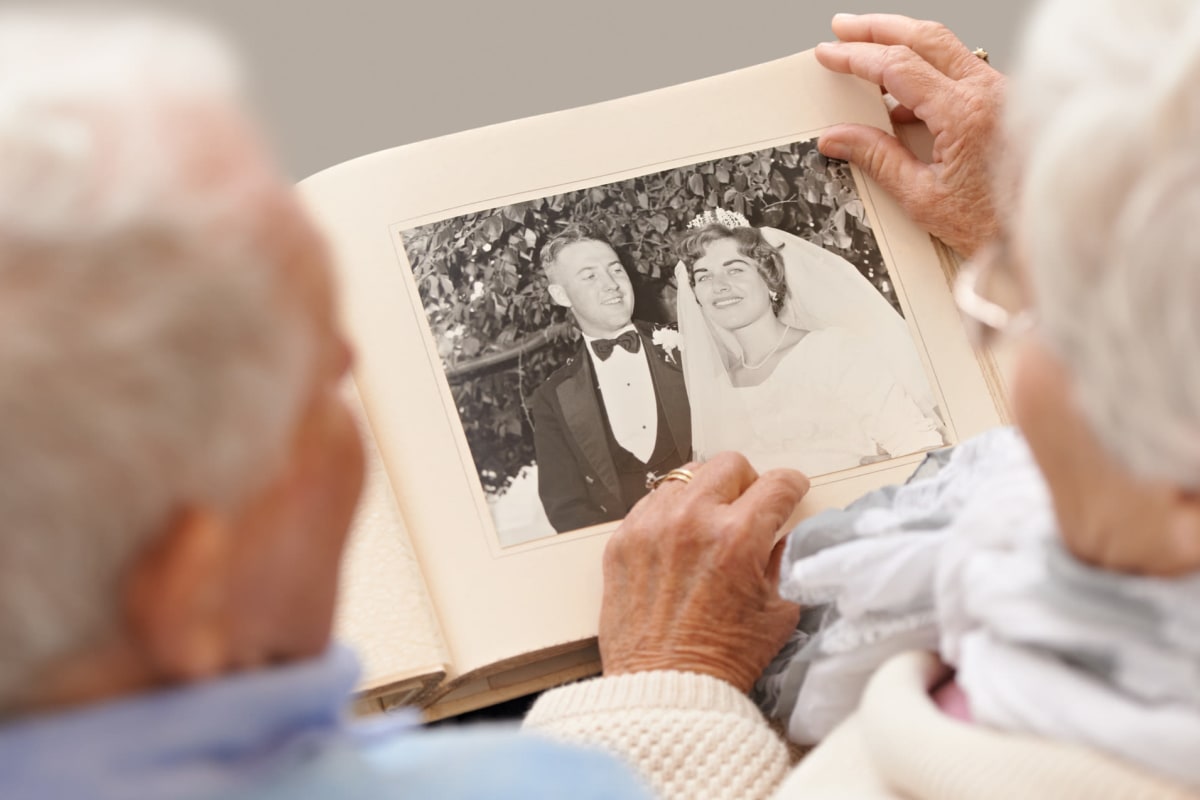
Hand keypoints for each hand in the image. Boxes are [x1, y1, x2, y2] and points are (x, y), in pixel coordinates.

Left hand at [598, 453, 808, 692]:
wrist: (665, 689)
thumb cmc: (721, 659)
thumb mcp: (778, 610)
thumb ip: (784, 561)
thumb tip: (782, 532)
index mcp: (737, 538)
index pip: (776, 484)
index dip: (792, 487)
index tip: (790, 492)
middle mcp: (691, 522)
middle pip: (729, 464)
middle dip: (748, 482)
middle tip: (749, 507)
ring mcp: (650, 527)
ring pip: (686, 476)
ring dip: (706, 494)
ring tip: (711, 525)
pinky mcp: (622, 540)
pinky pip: (651, 502)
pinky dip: (671, 513)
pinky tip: (680, 540)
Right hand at [815, 14, 1006, 256]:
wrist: (1043, 232)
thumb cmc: (994, 224)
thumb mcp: (922, 198)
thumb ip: (877, 160)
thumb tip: (838, 138)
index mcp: (965, 114)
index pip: (899, 66)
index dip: (857, 56)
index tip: (830, 55)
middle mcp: (989, 93)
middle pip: (925, 37)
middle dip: (878, 28)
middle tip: (844, 28)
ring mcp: (1001, 93)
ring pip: (946, 47)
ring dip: (903, 42)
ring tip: (867, 48)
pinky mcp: (1005, 102)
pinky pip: (961, 71)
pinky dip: (926, 71)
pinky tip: (901, 93)